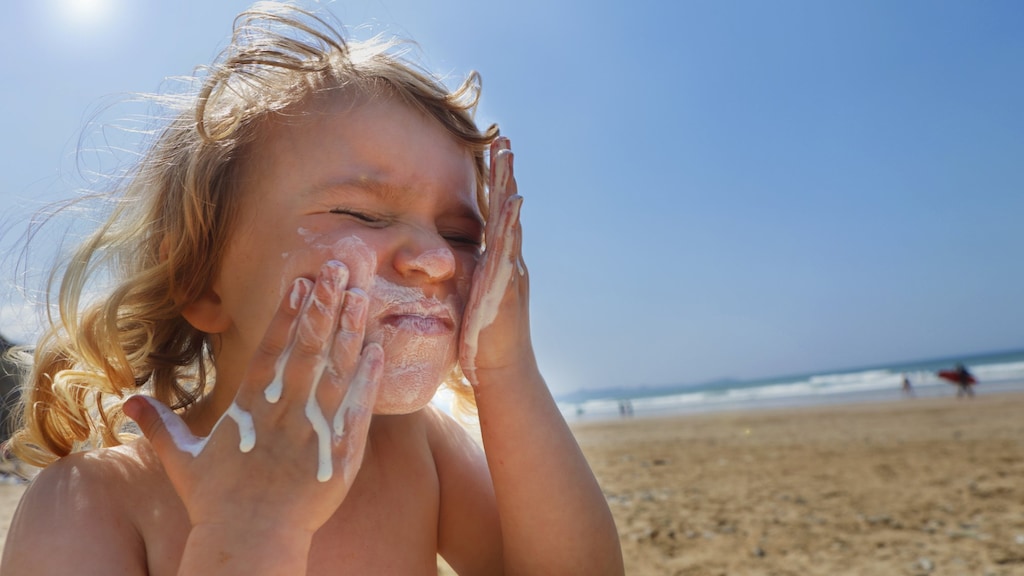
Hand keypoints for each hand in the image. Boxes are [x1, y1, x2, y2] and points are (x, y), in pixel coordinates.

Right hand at [124, 259, 382, 535]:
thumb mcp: (181, 460)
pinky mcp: (341, 452)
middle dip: (323, 305)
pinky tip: (379, 349)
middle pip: (308, 348)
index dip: (287, 313)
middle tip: (339, 268)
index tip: (301, 281)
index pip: (271, 348)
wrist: (249, 542)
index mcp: (250, 407)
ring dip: (349, 330)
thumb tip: (127, 403)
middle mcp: (284, 410)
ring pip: (336, 370)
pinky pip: (358, 408)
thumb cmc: (216, 503)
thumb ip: (159, 426)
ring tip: (362, 295)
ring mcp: (314, 429)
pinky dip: (369, 378)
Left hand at [459, 137, 536, 386]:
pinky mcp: (507, 285)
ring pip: (510, 220)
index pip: (493, 216)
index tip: (491, 153)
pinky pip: (510, 247)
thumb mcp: (466, 301)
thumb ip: (460, 279)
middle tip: (502, 137)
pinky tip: (513, 198)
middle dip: (504, 172)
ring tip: (507, 154)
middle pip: (506, 208)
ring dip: (509, 184)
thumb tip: (440, 265)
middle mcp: (509, 261)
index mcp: (496, 262)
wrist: (501, 371)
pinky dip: (512, 221)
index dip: (493, 185)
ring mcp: (511, 270)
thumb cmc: (479, 342)